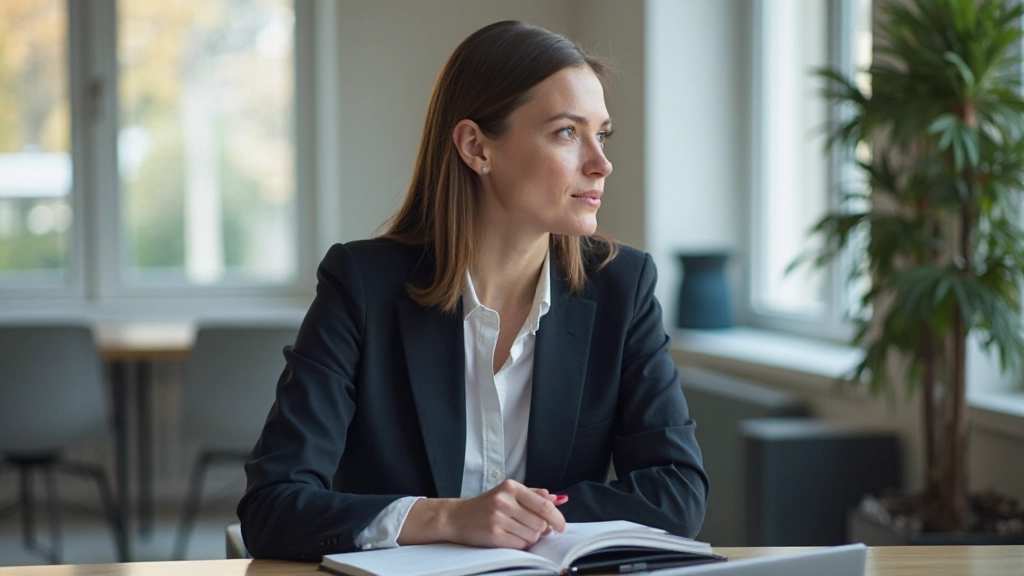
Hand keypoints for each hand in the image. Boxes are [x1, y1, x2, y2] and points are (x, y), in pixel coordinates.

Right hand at [446, 480, 567, 548]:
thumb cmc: (486, 506)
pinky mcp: (494, 534)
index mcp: (511, 487)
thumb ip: (534, 495)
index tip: (561, 526)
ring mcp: (498, 518)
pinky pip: (520, 544)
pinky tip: (511, 537)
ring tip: (518, 531)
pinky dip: (520, 544)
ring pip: (532, 535)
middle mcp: (505, 500)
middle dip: (542, 530)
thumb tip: (558, 499)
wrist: (457, 517)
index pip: (544, 505)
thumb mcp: (508, 493)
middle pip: (540, 523)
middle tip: (534, 529)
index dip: (557, 518)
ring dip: (530, 537)